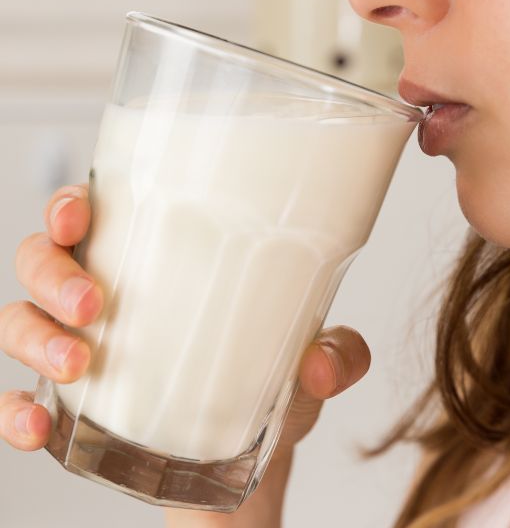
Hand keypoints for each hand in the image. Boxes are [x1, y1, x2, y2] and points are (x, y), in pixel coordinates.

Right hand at [0, 183, 370, 525]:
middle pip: (42, 259)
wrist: (247, 447)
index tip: (79, 214)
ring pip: (19, 320)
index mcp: (156, 259)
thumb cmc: (266, 377)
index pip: (96, 212)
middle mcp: (105, 293)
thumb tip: (322, 365)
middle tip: (96, 303)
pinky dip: (14, 412)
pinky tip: (37, 427)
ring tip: (78, 364)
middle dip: (54, 274)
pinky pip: (15, 400)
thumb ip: (337, 355)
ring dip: (36, 337)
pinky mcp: (68, 406)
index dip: (71, 204)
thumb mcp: (311, 357)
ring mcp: (78, 346)